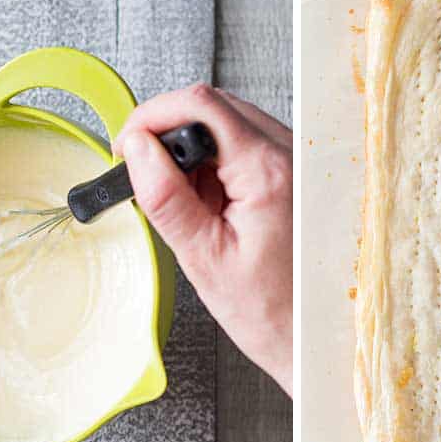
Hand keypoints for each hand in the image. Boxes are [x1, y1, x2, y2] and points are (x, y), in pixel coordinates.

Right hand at [115, 84, 292, 394]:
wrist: (314, 335)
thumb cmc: (269, 312)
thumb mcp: (202, 257)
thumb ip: (165, 195)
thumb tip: (136, 148)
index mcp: (269, 172)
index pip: (200, 105)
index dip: (152, 116)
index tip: (127, 147)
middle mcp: (291, 155)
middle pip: (214, 106)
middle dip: (168, 131)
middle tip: (142, 172)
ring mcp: (297, 161)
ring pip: (229, 121)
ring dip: (192, 148)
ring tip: (181, 198)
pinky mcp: (294, 172)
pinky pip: (245, 144)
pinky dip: (216, 161)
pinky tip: (209, 200)